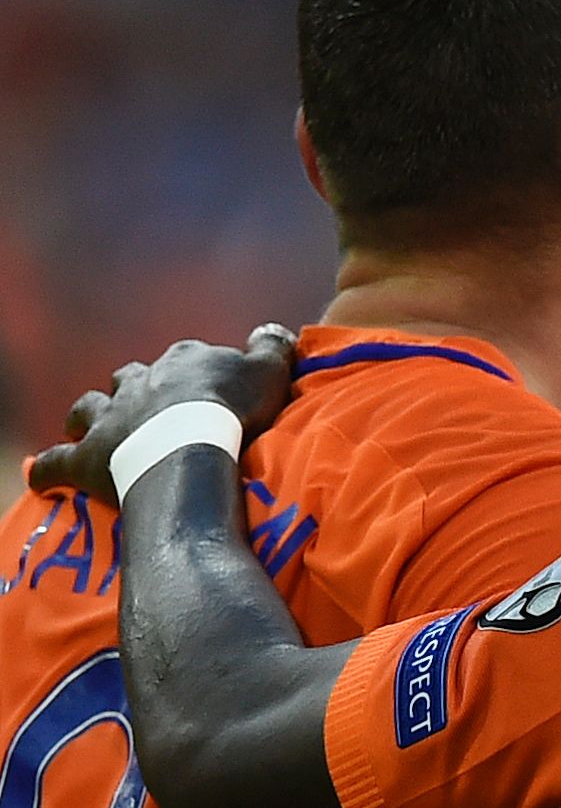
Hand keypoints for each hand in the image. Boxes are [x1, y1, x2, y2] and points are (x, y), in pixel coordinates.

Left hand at [30, 324, 298, 501]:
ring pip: (89, 408)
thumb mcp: (269, 372)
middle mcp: (140, 382)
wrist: (190, 447)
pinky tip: (41, 476)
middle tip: (146, 409)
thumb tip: (272, 331)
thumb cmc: (233, 408)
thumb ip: (271, 349)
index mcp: (182, 362)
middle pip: (130, 377)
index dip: (194, 373)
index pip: (185, 358)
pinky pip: (57, 463)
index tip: (207, 389)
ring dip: (88, 417)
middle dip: (133, 389)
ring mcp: (110, 417)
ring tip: (86, 429)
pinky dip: (47, 469)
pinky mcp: (88, 456)